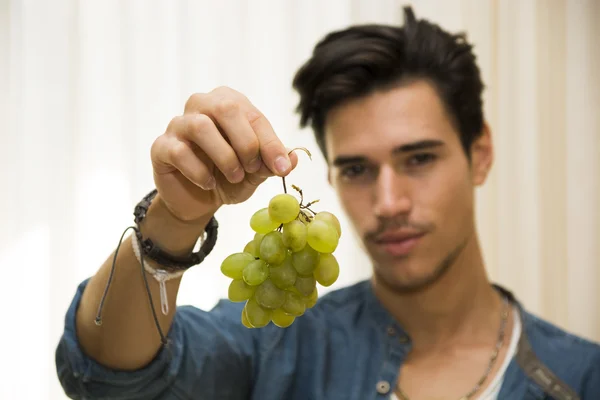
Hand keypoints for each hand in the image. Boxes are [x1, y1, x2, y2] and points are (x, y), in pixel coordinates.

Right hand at [151, 87, 297, 221]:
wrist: (197, 200)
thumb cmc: (229, 177)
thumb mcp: (255, 172)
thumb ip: (272, 163)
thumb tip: (293, 159)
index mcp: (229, 104)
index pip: (253, 116)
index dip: (271, 143)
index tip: (282, 168)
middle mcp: (202, 106)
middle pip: (225, 107)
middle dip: (245, 142)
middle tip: (252, 168)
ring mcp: (178, 124)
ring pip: (200, 126)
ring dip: (224, 156)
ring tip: (234, 176)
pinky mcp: (161, 146)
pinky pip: (179, 151)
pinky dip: (199, 171)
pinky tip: (209, 184)